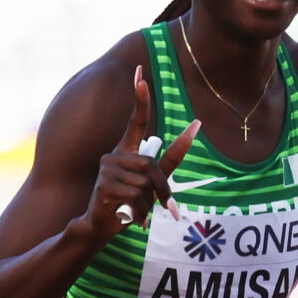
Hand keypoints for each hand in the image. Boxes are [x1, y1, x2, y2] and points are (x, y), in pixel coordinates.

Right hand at [75, 66, 198, 244]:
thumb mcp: (151, 184)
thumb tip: (195, 128)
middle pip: (151, 165)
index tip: (140, 73)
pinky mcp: (104, 187)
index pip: (135, 121)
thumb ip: (169, 162)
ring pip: (145, 185)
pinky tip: (127, 215)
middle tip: (158, 206)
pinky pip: (136, 197)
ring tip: (135, 210)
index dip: (139, 99)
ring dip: (148, 204)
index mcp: (126, 152)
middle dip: (161, 189)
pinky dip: (139, 212)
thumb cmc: (129, 202)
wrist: (102, 224)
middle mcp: (114, 156)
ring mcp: (106, 170)